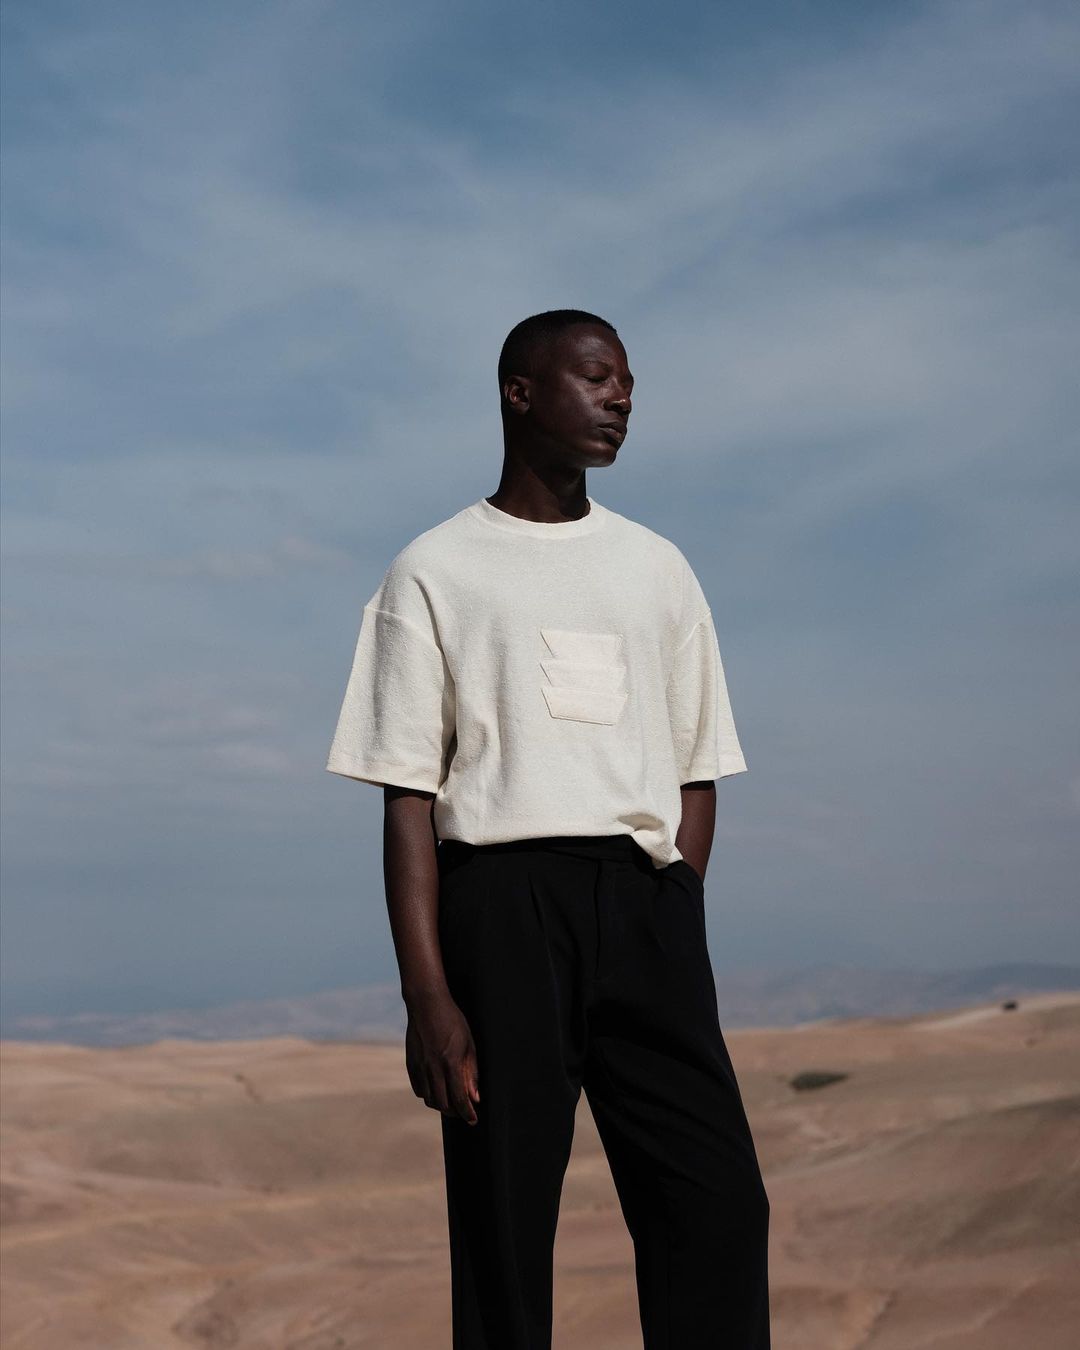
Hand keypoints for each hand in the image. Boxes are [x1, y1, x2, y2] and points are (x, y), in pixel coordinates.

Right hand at [404, 989, 480, 1124]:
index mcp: (450, 1063)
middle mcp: (433, 1068)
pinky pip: (418, 1089)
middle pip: (443, 1104)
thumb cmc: (452, 1020)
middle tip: (464, 1112)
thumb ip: (472, 1072)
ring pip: (429, 1099)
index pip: (459, 1099)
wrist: (426, 1004)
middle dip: (455, 1113)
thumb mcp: (469, 1044)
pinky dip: (428, 1095)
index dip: (467, 1113)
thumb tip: (475, 1097)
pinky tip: (436, 1091)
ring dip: (441, 1105)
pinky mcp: (410, 1064)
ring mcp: (419, 1066)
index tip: (473, 1120)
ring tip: (451, 1102)